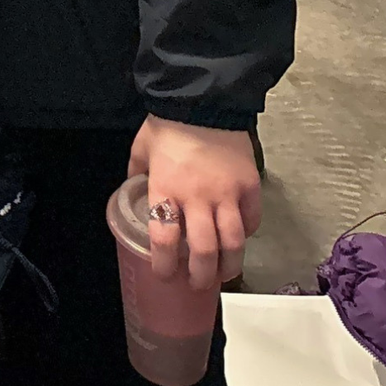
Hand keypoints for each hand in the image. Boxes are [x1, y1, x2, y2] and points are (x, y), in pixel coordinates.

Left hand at [131, 115, 259, 289]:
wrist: (203, 100)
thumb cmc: (167, 125)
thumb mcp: (142, 148)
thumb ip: (138, 173)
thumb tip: (133, 189)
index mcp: (166, 190)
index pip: (164, 239)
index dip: (163, 264)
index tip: (164, 275)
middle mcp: (197, 198)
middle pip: (203, 250)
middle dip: (201, 275)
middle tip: (198, 285)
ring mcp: (227, 194)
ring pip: (233, 243)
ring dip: (229, 264)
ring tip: (223, 274)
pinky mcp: (250, 187)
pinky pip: (252, 221)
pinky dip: (247, 235)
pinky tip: (239, 240)